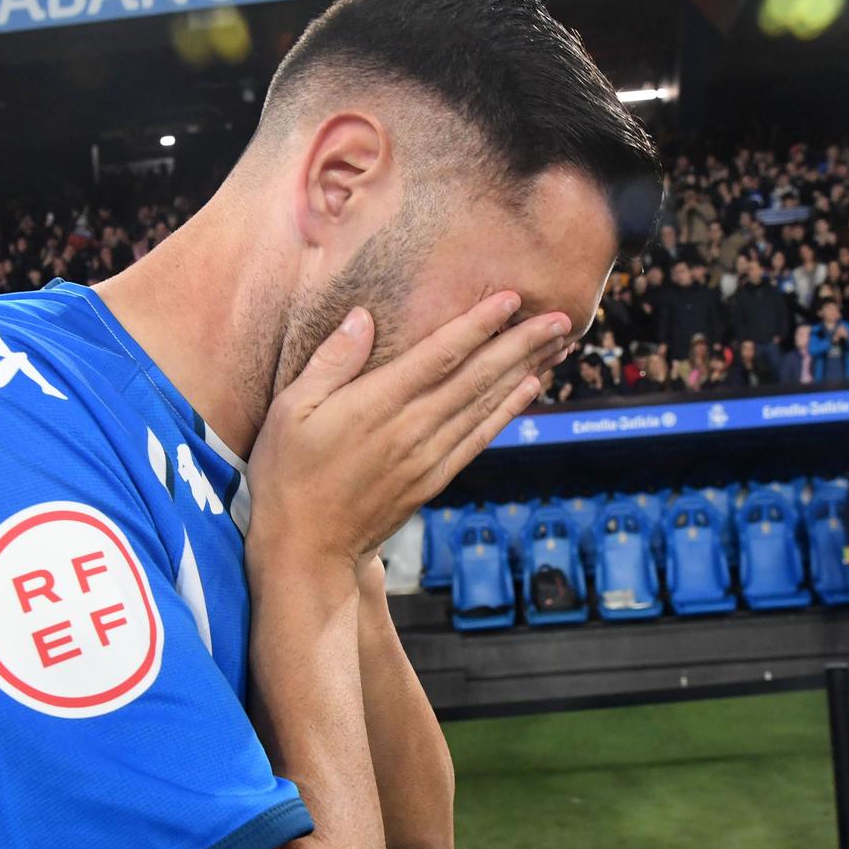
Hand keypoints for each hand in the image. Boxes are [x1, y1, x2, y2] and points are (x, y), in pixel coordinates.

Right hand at [246, 293, 569, 569]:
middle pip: (476, 377)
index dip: (479, 324)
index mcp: (376, 404)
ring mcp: (427, 457)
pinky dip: (507, 412)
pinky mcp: (432, 480)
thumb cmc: (287, 474)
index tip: (513, 298)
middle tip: (562, 318)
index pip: (439, 354)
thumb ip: (332, 361)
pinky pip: (479, 439)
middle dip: (521, 344)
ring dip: (525, 372)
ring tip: (558, 347)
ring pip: (486, 405)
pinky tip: (528, 390)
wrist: (305, 550)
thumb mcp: (290, 410)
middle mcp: (411, 429)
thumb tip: (363, 317)